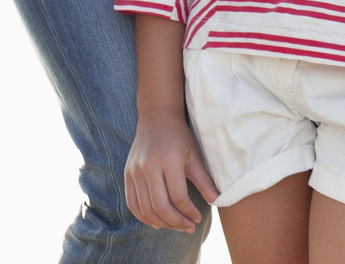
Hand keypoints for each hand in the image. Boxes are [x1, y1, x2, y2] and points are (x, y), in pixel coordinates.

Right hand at [124, 110, 217, 232]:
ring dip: (162, 223)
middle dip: (176, 222)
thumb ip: (204, 180)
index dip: (189, 212)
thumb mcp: (194, 155)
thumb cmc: (179, 136)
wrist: (156, 117)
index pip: (178, 197)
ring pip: (145, 208)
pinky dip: (143, 217)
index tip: (198, 218)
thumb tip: (217, 201)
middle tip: (189, 228)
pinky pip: (132, 203)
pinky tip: (157, 222)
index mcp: (168, 161)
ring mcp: (135, 171)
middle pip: (160, 206)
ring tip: (176, 226)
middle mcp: (148, 167)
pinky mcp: (128, 174)